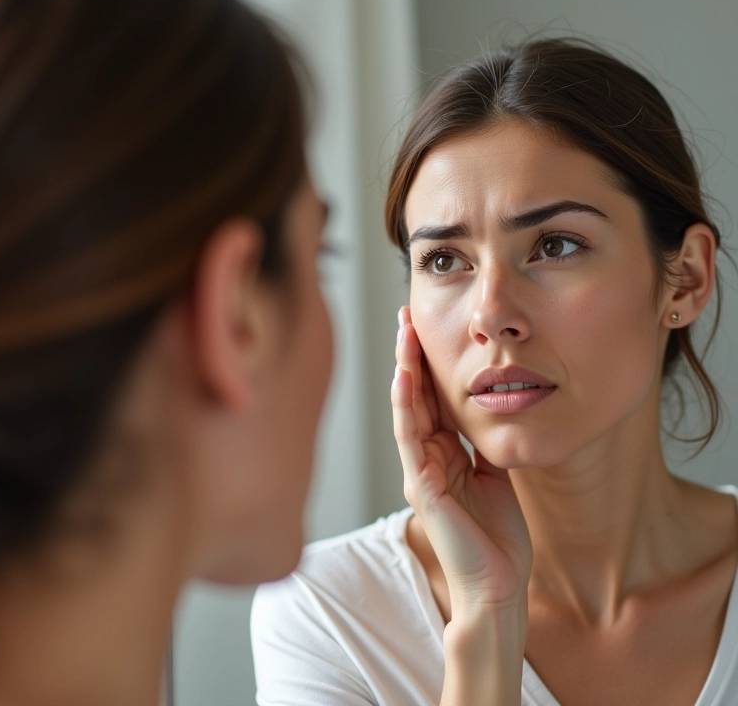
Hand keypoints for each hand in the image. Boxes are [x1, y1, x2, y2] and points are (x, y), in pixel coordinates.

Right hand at [392, 306, 531, 613]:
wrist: (497, 585)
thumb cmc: (494, 535)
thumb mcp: (493, 474)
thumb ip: (481, 444)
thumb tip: (488, 408)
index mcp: (442, 454)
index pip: (430, 399)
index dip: (428, 362)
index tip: (426, 327)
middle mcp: (425, 458)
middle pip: (414, 397)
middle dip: (410, 355)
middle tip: (407, 315)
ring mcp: (420, 472)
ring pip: (407, 411)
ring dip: (404, 370)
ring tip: (404, 334)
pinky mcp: (422, 488)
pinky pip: (410, 439)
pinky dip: (406, 406)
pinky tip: (405, 377)